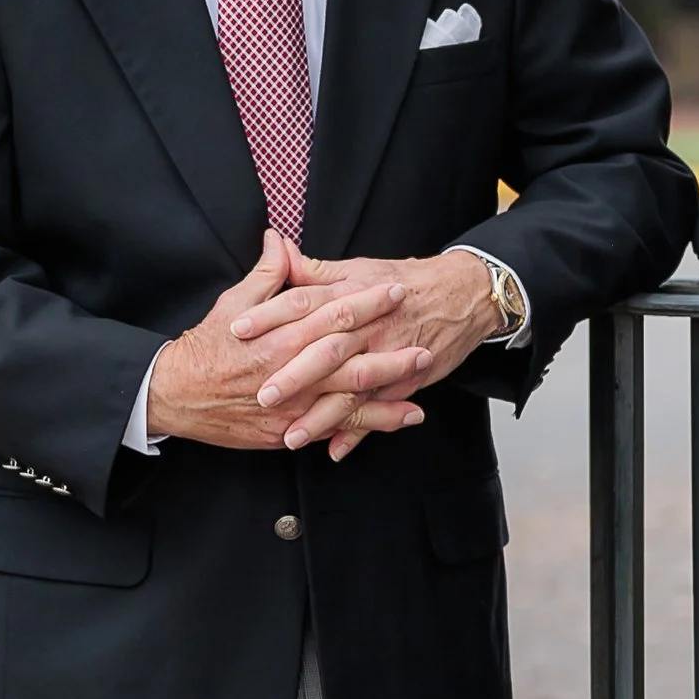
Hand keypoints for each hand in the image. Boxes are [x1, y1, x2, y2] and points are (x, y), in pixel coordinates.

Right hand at [144, 236, 426, 455]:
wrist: (175, 395)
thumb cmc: (205, 348)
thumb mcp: (232, 304)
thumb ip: (264, 275)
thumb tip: (279, 240)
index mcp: (279, 335)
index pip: (332, 312)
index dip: (367, 300)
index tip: (395, 289)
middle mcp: (290, 371)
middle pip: (349, 356)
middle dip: (389, 346)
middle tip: (424, 337)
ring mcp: (292, 404)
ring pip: (350, 396)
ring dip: (391, 386)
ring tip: (423, 376)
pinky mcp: (289, 430)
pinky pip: (337, 427)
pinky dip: (371, 423)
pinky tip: (402, 416)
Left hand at [230, 245, 503, 462]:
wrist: (461, 293)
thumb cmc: (402, 280)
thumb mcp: (356, 269)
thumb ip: (312, 269)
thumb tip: (277, 249)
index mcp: (349, 295)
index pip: (303, 303)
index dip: (269, 315)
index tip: (237, 330)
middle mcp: (367, 326)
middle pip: (326, 349)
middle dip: (295, 375)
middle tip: (262, 395)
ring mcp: (388, 354)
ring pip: (351, 388)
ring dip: (322, 415)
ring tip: (291, 435)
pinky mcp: (406, 378)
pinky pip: (379, 407)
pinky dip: (359, 431)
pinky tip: (335, 450)